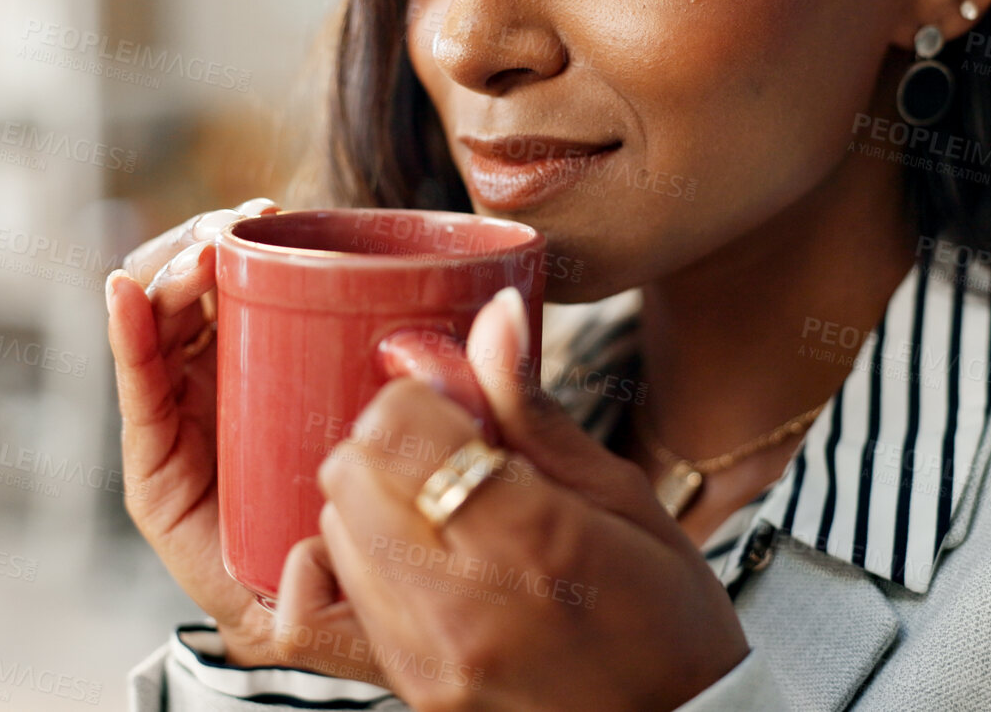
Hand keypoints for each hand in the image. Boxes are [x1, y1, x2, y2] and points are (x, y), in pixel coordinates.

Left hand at [105, 197, 385, 682]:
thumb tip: (308, 571)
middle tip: (223, 244)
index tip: (143, 289)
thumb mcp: (296, 619)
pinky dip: (245, 256)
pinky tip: (263, 222)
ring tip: (252, 224)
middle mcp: (187, 418)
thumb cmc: (314, 608)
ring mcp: (224, 381)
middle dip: (178, 270)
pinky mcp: (270, 356)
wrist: (345, 593)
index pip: (139, 387)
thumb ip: (300, 613)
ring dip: (212, 247)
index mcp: (169, 478)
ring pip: (197, 297)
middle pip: (158, 322)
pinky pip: (243, 297)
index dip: (136, 334)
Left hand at [314, 287, 750, 711]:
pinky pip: (322, 611)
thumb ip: (533, 413)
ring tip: (440, 512)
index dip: (418, 398)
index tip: (455, 406)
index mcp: (531, 539)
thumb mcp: (625, 498)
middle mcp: (463, 603)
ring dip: (371, 504)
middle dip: (388, 445)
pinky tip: (403, 560)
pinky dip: (350, 567)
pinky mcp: (406, 688)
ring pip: (330, 532)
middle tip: (448, 456)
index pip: (395, 428)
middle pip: (348, 473)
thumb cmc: (668, 616)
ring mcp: (426, 657)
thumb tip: (493, 315)